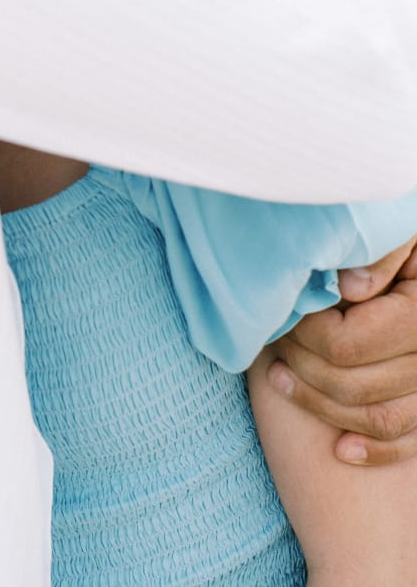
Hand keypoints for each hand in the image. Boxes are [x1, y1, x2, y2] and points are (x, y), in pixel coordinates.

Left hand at [267, 237, 416, 465]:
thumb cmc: (402, 227)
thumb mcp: (398, 229)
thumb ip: (376, 255)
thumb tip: (348, 288)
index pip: (347, 344)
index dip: (305, 332)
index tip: (284, 311)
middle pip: (355, 384)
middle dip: (302, 365)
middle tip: (273, 338)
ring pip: (381, 417)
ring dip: (322, 405)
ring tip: (279, 376)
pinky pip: (412, 439)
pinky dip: (377, 449)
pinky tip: (342, 449)